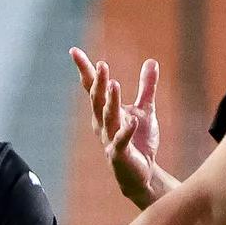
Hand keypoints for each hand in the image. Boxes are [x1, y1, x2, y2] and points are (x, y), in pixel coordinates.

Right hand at [74, 48, 168, 208]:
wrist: (142, 173)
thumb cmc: (139, 141)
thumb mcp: (145, 110)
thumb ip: (147, 87)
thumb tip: (152, 61)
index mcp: (105, 111)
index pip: (92, 87)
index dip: (84, 69)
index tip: (74, 50)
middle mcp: (103, 123)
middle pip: (97, 100)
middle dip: (98, 82)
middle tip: (101, 64)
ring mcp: (109, 139)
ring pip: (108, 118)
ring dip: (110, 102)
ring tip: (114, 85)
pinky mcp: (119, 154)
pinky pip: (121, 141)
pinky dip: (125, 130)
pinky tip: (131, 120)